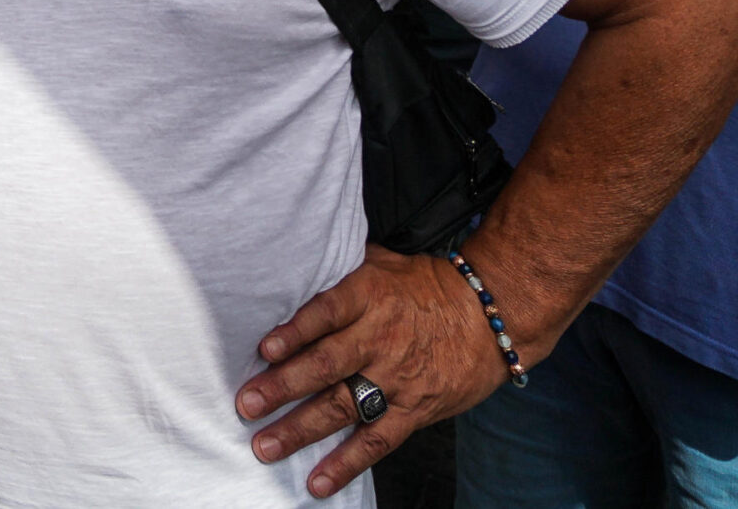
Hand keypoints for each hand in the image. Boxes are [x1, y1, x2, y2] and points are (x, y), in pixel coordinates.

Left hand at [234, 244, 505, 496]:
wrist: (491, 317)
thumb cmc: (427, 285)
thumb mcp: (383, 262)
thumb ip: (341, 267)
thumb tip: (295, 255)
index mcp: (369, 296)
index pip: (326, 313)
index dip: (295, 331)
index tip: (264, 349)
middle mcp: (380, 338)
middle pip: (326, 364)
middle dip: (283, 387)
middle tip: (247, 405)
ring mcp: (396, 378)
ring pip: (343, 406)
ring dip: (301, 429)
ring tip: (266, 446)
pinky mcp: (413, 410)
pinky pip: (376, 441)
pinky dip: (346, 463)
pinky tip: (318, 481)